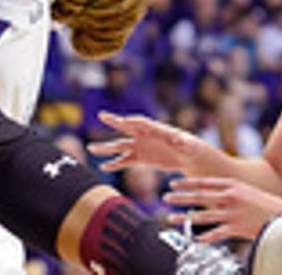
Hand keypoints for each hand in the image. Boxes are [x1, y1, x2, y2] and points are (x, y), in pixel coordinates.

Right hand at [87, 112, 205, 173]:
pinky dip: (114, 164)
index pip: (143, 123)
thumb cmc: (190, 147)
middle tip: (102, 115)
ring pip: (120, 146)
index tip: (124, 120)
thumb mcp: (188, 144)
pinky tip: (103, 166)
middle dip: (114, 121)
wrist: (187, 157)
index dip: (134, 121)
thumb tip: (178, 139)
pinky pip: (124, 161)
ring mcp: (140, 147)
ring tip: (91, 149)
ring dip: (106, 148)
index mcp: (156, 129)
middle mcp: (145, 136)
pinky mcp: (140, 158)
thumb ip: (181, 142)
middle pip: (127, 127)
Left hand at [162, 177, 281, 242]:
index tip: (173, 184)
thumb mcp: (246, 190)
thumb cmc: (265, 203)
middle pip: (199, 196)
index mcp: (232, 184)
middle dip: (180, 197)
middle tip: (165, 198)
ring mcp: (233, 212)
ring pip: (203, 215)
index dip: (186, 183)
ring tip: (171, 218)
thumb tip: (212, 190)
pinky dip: (205, 237)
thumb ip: (229, 190)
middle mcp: (230, 196)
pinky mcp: (237, 227)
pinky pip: (216, 233)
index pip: (203, 182)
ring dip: (185, 218)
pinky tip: (195, 239)